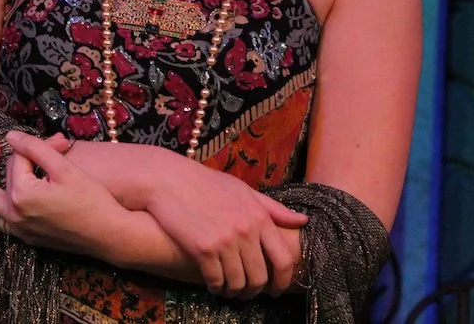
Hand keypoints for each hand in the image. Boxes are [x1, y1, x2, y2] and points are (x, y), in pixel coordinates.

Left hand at [0, 132, 125, 256]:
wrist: (106, 234)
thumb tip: (11, 136)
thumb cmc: (90, 199)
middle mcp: (13, 213)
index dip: (35, 146)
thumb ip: (35, 148)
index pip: (18, 160)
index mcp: (22, 193)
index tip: (56, 142)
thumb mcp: (64, 168)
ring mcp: (18, 228)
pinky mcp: (25, 237)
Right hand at [140, 158, 306, 298]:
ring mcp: (224, 240)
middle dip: (256, 291)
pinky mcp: (202, 249)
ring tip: (229, 290)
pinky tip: (214, 284)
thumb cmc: (207, 184)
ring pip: (238, 283)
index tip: (276, 289)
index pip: (283, 259)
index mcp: (259, 216)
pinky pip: (216, 281)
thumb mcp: (244, 190)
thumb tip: (303, 221)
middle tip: (248, 293)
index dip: (283, 281)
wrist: (169, 180)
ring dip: (235, 292)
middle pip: (260, 277)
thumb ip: (273, 209)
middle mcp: (245, 230)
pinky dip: (216, 288)